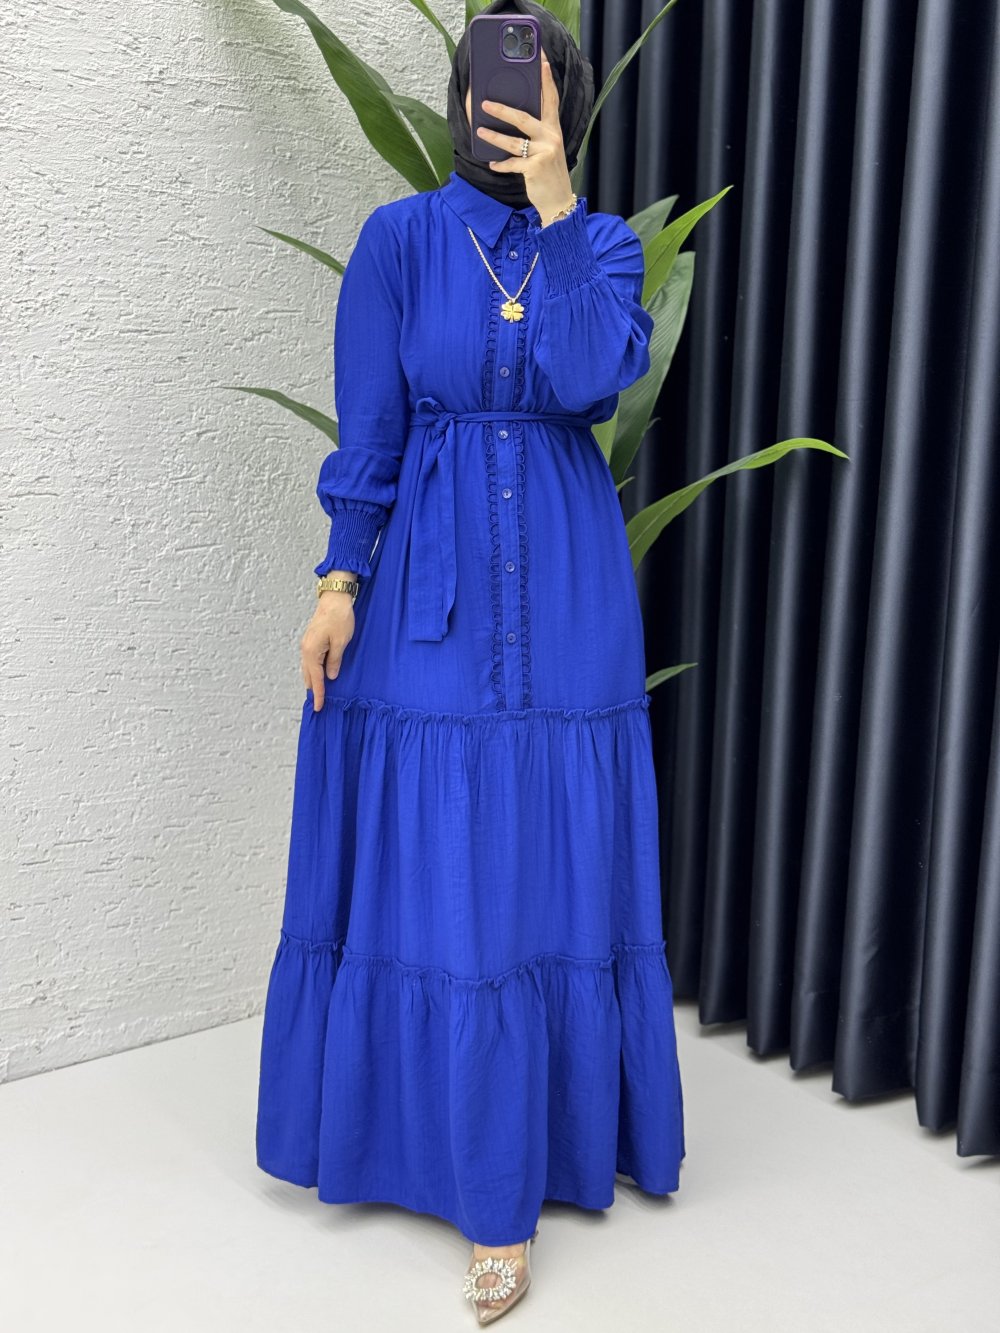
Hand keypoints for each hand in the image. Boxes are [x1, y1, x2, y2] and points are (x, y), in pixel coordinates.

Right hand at [301, 592, 354, 710]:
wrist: (334, 598)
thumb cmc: (340, 618)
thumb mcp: (341, 642)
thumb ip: (335, 661)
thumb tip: (330, 677)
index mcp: (312, 652)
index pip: (316, 679)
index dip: (318, 694)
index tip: (319, 707)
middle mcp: (305, 650)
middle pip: (308, 675)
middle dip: (313, 690)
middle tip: (318, 704)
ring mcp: (306, 644)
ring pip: (307, 668)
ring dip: (312, 681)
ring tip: (318, 693)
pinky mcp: (310, 640)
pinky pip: (309, 661)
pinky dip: (313, 671)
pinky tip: (318, 675)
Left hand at [475, 50, 574, 224]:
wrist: (559, 200)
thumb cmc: (549, 172)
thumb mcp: (547, 148)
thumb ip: (536, 133)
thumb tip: (513, 119)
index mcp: (553, 129)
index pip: (551, 98)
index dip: (546, 79)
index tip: (541, 59)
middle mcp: (551, 137)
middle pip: (524, 118)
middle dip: (502, 110)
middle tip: (485, 104)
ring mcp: (544, 153)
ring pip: (513, 141)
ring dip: (494, 137)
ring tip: (479, 132)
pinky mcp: (535, 169)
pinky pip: (512, 163)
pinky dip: (501, 165)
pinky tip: (493, 164)